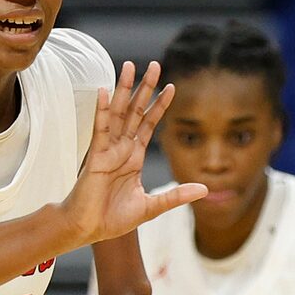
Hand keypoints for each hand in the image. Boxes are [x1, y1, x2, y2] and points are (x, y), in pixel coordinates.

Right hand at [62, 61, 203, 249]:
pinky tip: (105, 91)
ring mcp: (108, 150)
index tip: (171, 87)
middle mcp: (122, 148)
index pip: (149, 124)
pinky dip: (102, 110)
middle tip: (154, 64)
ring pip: (118, 113)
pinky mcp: (96, 156)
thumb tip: (205, 189)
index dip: (159, 105)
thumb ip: (176, 196)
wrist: (89, 229)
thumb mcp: (152, 206)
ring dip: (123, 89)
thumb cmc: (112, 218)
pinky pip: (100, 129)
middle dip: (144, 88)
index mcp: (134, 157)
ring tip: (130, 66)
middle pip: (134, 111)